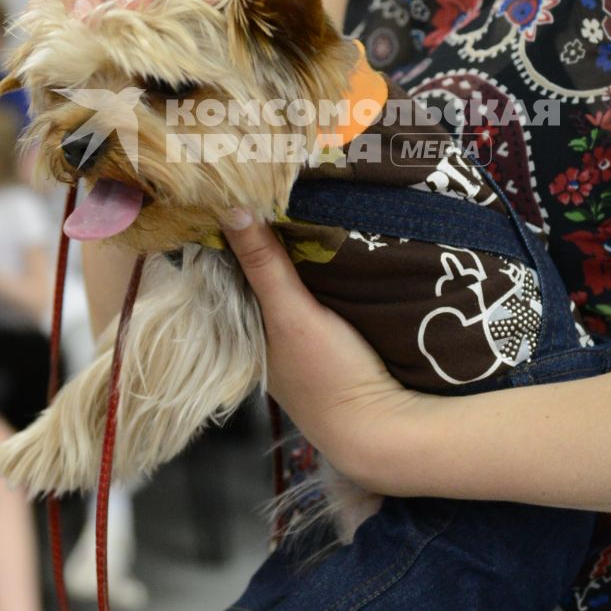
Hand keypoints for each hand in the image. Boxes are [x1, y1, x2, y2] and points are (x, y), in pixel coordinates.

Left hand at [220, 213, 426, 488]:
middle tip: (266, 181)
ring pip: (287, 285)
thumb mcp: (291, 314)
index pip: (227, 272)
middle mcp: (265, 336)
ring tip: (297, 198)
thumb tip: (229, 206)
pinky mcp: (331, 341)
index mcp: (243, 333)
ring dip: (293, 253)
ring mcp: (299, 341)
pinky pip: (315, 295)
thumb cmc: (327, 376)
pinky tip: (330, 245)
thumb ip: (263, 264)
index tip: (233, 187)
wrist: (382, 429)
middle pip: (257, 276)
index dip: (230, 232)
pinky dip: (316, 272)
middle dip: (261, 237)